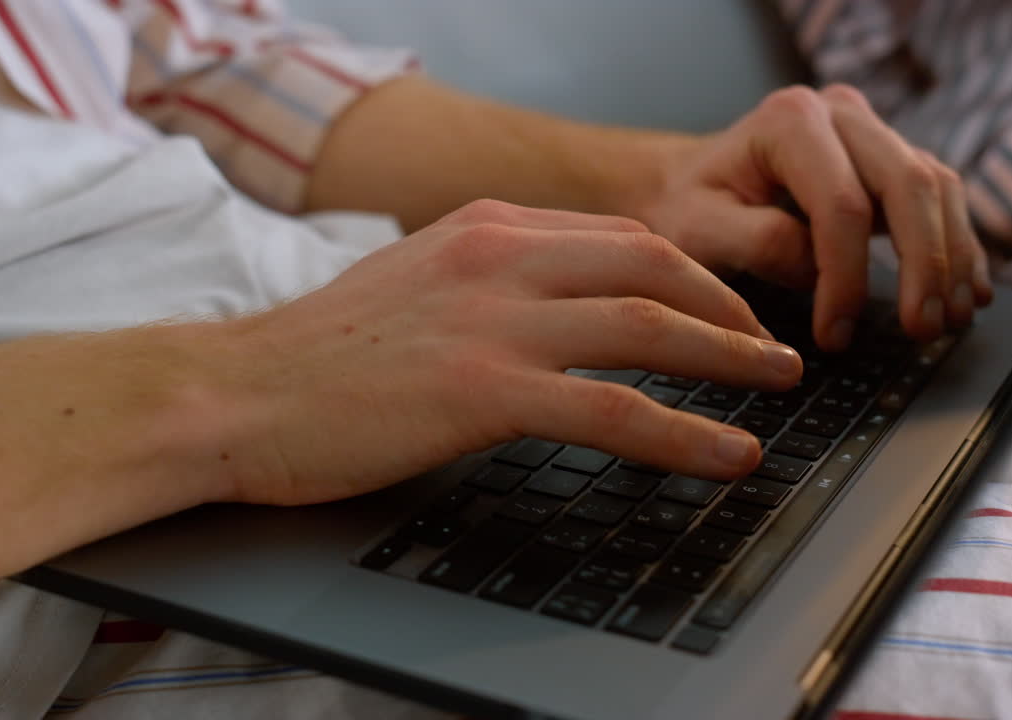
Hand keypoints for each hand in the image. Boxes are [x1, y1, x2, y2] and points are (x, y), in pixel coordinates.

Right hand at [215, 200, 801, 505]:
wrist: (234, 394)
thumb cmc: (319, 356)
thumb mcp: (415, 288)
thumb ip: (490, 284)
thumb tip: (557, 309)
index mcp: (485, 230)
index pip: (619, 235)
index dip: (690, 273)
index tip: (725, 307)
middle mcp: (499, 258)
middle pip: (654, 263)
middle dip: (729, 306)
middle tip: (773, 347)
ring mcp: (494, 320)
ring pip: (650, 325)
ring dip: (730, 358)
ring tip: (777, 387)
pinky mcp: (482, 388)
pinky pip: (614, 407)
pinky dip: (685, 432)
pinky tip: (727, 452)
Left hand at [638, 84, 993, 350]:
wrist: (688, 186)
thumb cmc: (690, 208)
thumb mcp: (698, 229)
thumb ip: (755, 243)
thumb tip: (817, 270)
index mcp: (790, 120)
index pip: (841, 203)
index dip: (847, 275)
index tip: (835, 334)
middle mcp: (841, 113)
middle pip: (908, 185)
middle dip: (924, 265)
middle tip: (922, 329)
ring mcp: (872, 132)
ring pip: (937, 188)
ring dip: (951, 258)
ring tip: (951, 320)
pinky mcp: (891, 160)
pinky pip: (941, 198)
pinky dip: (958, 246)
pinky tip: (968, 291)